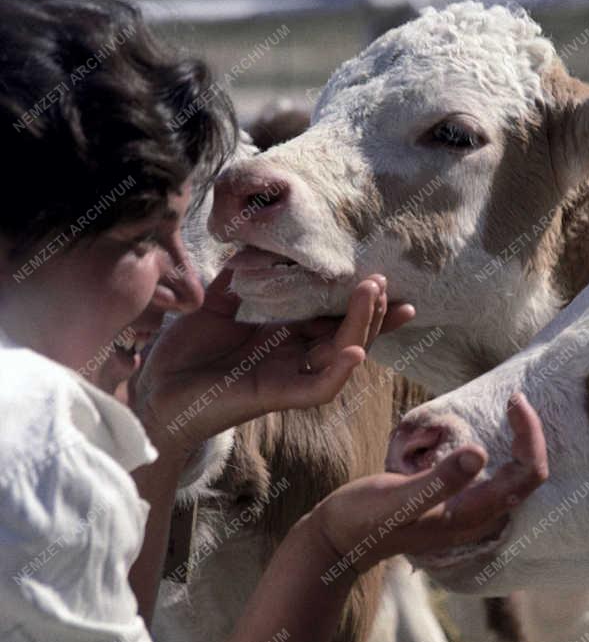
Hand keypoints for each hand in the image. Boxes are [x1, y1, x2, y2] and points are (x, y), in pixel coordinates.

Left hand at [132, 271, 414, 454]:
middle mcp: (294, 359)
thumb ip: (237, 279)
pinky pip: (316, 389)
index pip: (334, 319)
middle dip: (371, 311)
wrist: (152, 393)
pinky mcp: (274, 396)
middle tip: (382, 281)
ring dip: (361, 328)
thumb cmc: (183, 355)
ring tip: (371, 297)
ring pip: (341, 358)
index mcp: (284, 338)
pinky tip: (354, 351)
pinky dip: (338, 373)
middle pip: (348, 336)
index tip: (384, 278)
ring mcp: (287, 378)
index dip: (361, 303)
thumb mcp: (213, 306)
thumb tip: (253, 244)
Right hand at [306, 394, 547, 575]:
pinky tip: (494, 433)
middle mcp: (479, 519)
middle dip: (530, 436)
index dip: (530, 437)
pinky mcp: (458, 508)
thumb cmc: (365, 519)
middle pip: (528, 478)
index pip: (527, 476)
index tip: (514, 401)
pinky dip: (505, 453)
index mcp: (472, 516)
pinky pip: (498, 480)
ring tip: (512, 411)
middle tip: (515, 400)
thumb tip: (481, 453)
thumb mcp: (398, 497)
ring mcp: (470, 516)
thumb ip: (440, 480)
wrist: (339, 540)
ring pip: (516, 480)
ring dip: (520, 445)